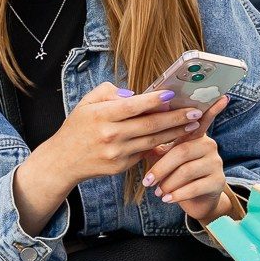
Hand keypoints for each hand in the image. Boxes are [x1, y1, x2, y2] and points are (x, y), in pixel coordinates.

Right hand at [38, 80, 206, 186]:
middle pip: (149, 125)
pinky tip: (174, 139)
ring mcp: (116, 153)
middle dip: (176, 118)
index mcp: (101, 116)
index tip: (172, 95)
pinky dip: (160, 145)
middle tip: (196, 112)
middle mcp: (110, 135)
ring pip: (152, 141)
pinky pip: (144, 153)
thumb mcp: (86, 103)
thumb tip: (134, 95)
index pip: (132, 107)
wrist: (63, 161)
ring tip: (193, 125)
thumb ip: (109, 93)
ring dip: (175, 133)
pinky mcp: (121, 167)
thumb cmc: (77, 128)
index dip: (154, 101)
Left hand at [143, 96, 239, 223]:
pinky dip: (177, 194)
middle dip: (160, 167)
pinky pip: (195, 186)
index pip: (200, 120)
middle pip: (181, 151)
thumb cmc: (177, 176)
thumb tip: (135, 129)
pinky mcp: (218, 181)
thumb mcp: (165, 158)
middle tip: (146, 181)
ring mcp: (215, 163)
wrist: (196, 202)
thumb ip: (155, 144)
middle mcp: (208, 146)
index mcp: (195, 136)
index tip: (222, 96)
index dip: (211, 109)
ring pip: (186, 170)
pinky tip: (167, 199)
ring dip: (167, 183)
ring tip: (156, 192)